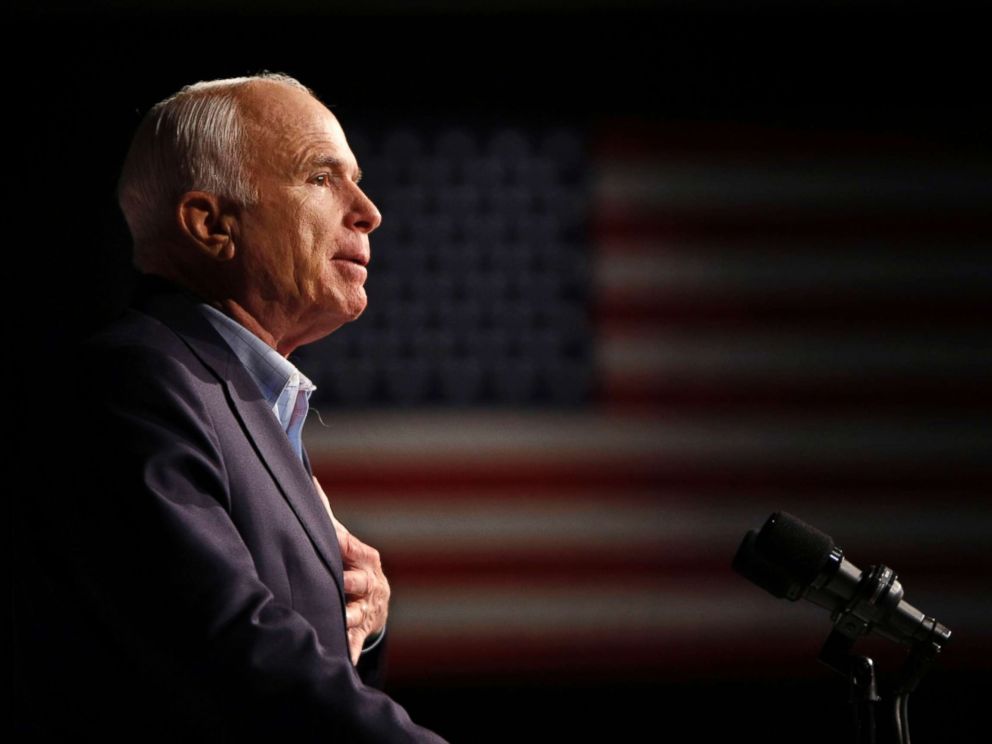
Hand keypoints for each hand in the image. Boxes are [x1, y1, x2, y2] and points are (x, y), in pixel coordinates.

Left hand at [313, 477, 389, 664]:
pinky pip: (354, 642)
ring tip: (340, 620)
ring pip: (357, 614)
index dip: (341, 547)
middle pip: (360, 583)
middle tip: (343, 583)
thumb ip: (327, 515)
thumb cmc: (351, 567)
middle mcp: (372, 584)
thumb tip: (311, 480)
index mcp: (367, 559)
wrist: (376, 605)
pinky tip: (341, 659)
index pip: (352, 550)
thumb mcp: (345, 543)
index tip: (332, 546)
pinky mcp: (361, 632)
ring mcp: (368, 609)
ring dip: (349, 619)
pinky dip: (348, 650)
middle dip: (351, 584)